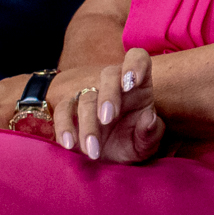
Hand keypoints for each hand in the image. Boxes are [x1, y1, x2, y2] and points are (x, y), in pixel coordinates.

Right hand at [52, 48, 165, 162]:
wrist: (109, 155)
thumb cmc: (131, 142)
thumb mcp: (146, 145)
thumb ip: (151, 133)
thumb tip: (148, 119)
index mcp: (137, 85)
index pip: (138, 58)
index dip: (135, 64)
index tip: (134, 81)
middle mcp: (113, 85)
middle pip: (108, 75)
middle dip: (108, 96)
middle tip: (107, 119)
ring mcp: (90, 95)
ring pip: (85, 96)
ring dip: (87, 122)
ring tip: (92, 148)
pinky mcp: (69, 110)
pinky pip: (62, 111)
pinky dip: (64, 127)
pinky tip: (70, 144)